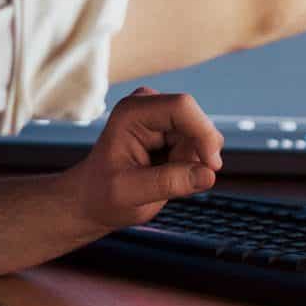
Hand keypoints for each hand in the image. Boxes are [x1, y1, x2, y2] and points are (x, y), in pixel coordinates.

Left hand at [61, 87, 223, 232]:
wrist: (94, 200)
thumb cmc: (103, 195)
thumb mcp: (129, 194)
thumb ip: (167, 183)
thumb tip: (209, 174)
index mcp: (132, 111)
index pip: (182, 107)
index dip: (203, 133)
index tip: (212, 166)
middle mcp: (149, 105)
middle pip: (196, 122)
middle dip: (195, 154)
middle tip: (173, 182)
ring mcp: (161, 116)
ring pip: (201, 136)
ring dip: (192, 162)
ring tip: (163, 179)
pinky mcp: (171, 130)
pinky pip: (199, 145)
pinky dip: (191, 164)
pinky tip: (168, 174)